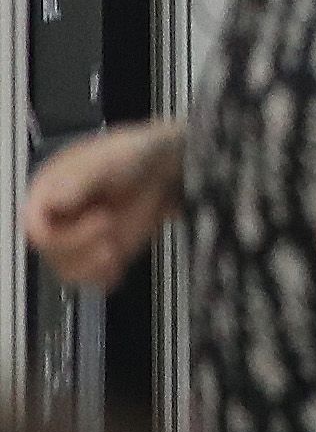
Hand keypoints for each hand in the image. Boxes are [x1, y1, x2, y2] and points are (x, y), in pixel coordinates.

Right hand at [22, 121, 181, 288]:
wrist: (167, 166)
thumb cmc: (134, 153)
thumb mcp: (107, 159)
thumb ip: (80, 179)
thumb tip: (54, 198)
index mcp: (49, 191)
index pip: (33, 224)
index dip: (56, 232)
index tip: (93, 219)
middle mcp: (59, 217)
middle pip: (50, 251)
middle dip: (80, 244)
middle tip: (109, 223)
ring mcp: (80, 237)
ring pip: (66, 269)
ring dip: (90, 265)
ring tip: (114, 247)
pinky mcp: (101, 251)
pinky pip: (90, 277)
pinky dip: (103, 276)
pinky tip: (118, 265)